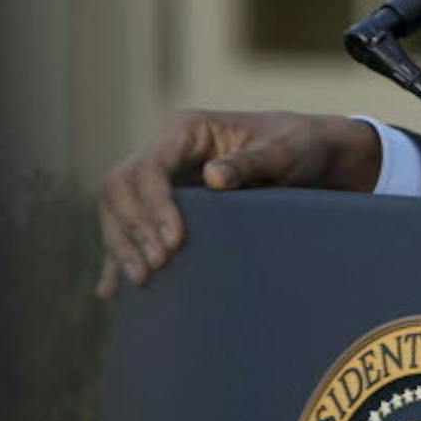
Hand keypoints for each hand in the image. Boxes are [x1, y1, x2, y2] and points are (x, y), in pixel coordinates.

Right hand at [95, 109, 379, 298]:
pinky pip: (129, 229)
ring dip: (122, 245)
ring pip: (117, 210)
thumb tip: (212, 177)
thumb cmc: (298, 146)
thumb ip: (251, 161)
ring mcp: (161, 177)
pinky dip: (120, 256)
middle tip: (157, 266)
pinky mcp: (164, 203)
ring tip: (142, 280)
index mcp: (186, 129)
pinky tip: (112, 290)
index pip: (149, 167)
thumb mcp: (284, 150)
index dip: (154, 204)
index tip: (173, 241)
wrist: (308, 153)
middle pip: (122, 189)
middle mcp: (164, 151)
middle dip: (132, 229)